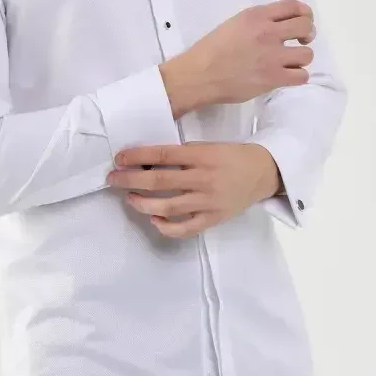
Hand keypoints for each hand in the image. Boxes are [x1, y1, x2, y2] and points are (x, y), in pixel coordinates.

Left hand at [105, 141, 281, 238]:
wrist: (262, 173)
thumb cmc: (230, 156)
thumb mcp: (207, 146)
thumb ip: (182, 154)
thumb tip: (147, 162)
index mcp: (202, 156)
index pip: (163, 156)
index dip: (137, 157)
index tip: (119, 158)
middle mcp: (204, 180)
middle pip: (159, 182)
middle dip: (131, 180)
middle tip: (113, 179)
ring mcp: (208, 202)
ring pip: (167, 207)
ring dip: (142, 203)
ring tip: (129, 198)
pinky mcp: (213, 219)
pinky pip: (184, 228)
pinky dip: (166, 226)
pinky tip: (153, 219)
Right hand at [178, 0, 315, 106]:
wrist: (199, 75)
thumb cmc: (211, 49)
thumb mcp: (234, 24)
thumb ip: (258, 22)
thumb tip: (279, 27)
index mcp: (256, 16)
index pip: (293, 6)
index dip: (304, 13)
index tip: (303, 21)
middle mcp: (268, 32)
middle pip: (305, 26)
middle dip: (307, 33)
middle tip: (299, 42)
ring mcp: (272, 56)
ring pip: (307, 54)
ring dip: (301, 58)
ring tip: (290, 62)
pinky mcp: (273, 78)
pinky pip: (302, 76)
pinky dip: (297, 76)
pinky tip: (288, 76)